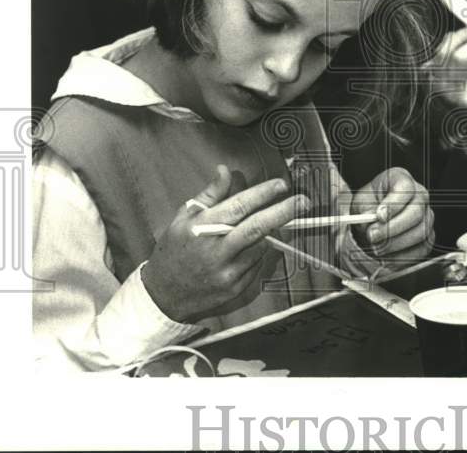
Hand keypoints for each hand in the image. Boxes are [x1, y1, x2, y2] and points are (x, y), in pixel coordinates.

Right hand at [141, 165, 310, 322]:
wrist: (162, 296)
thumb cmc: (173, 250)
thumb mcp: (184, 217)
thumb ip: (209, 195)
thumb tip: (225, 170)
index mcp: (201, 229)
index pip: (238, 207)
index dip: (262, 194)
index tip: (281, 184)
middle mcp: (216, 251)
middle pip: (256, 228)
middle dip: (283, 212)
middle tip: (303, 201)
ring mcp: (227, 272)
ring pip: (261, 247)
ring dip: (272, 233)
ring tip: (277, 221)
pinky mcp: (235, 288)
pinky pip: (257, 265)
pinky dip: (261, 252)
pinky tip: (257, 245)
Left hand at [351, 167, 433, 264]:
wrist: (373, 224)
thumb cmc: (369, 208)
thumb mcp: (361, 204)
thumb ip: (365, 211)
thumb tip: (372, 222)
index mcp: (401, 179)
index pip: (405, 187)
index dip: (393, 203)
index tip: (378, 216)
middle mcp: (419, 195)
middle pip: (416, 212)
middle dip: (392, 227)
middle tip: (373, 236)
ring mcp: (427, 216)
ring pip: (420, 232)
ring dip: (395, 243)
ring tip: (377, 247)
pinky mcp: (428, 236)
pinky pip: (421, 249)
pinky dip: (402, 255)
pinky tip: (387, 255)